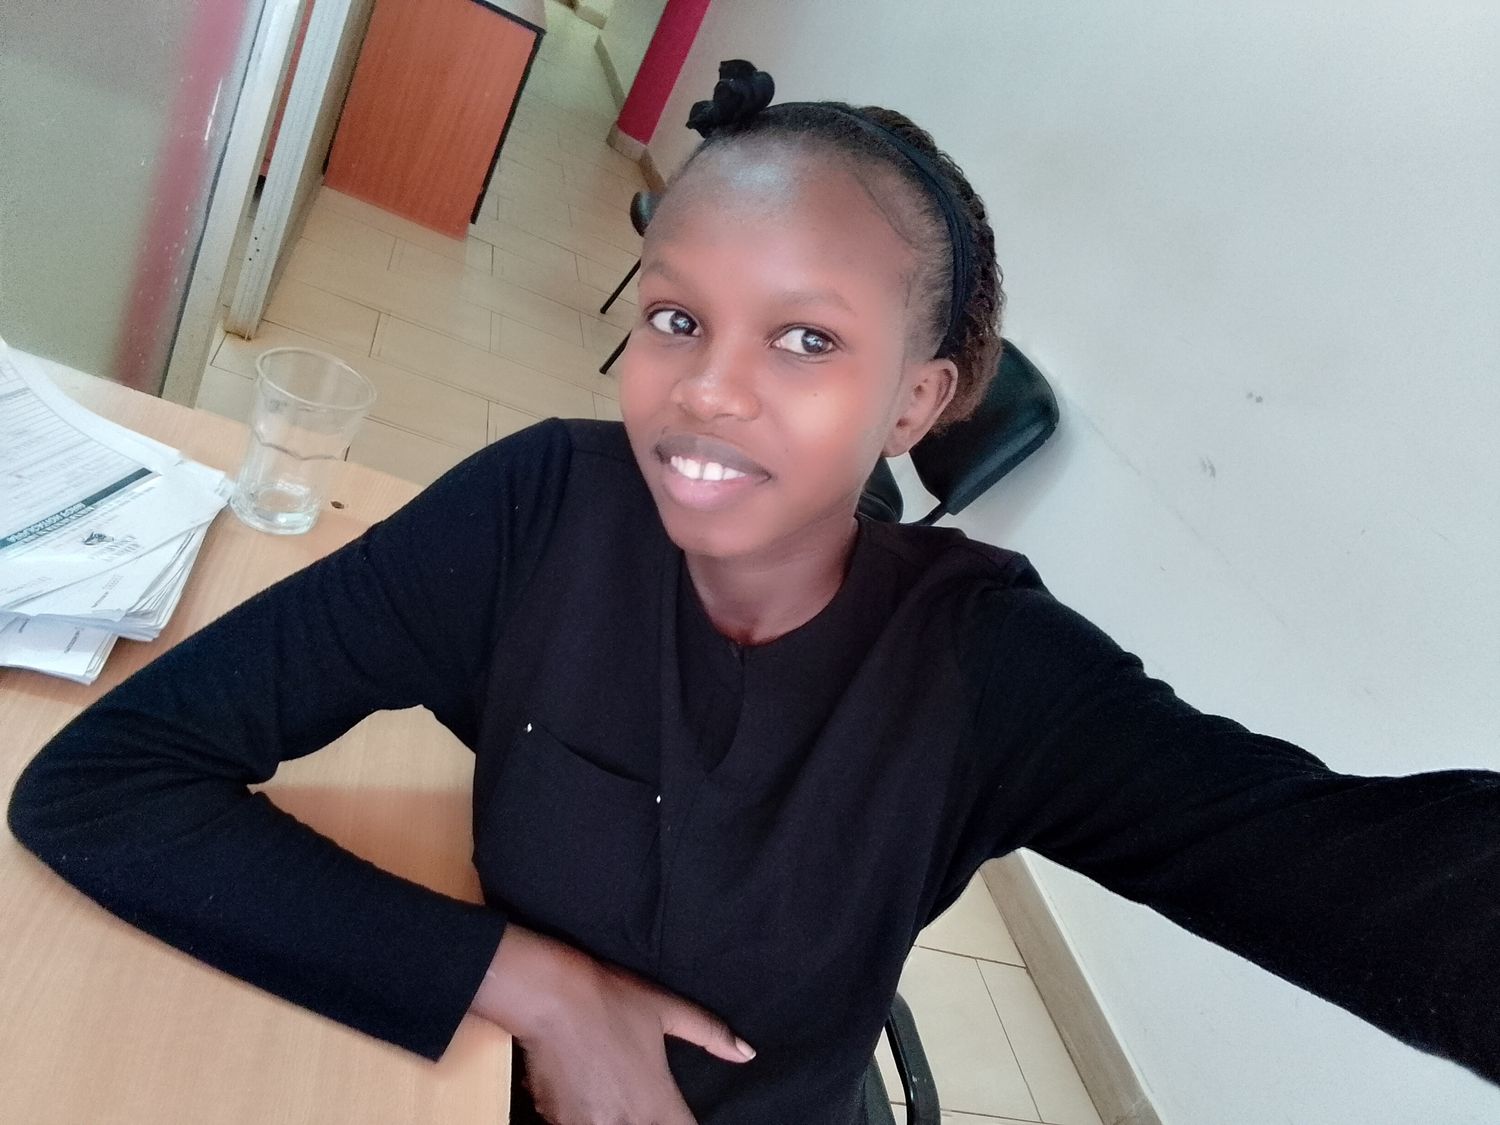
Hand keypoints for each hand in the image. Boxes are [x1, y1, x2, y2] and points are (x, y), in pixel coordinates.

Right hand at [471, 924, 754, 1124]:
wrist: (547, 996)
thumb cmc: (610, 998)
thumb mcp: (667, 1009)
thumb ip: (711, 1035)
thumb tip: (748, 1053)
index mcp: (656, 1104)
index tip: (678, 1115)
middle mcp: (623, 1123)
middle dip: (646, 1120)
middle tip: (637, 1094)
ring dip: (613, 1118)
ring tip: (610, 1089)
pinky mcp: (554, 1121)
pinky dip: (583, 1116)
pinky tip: (583, 1092)